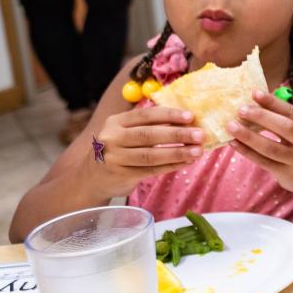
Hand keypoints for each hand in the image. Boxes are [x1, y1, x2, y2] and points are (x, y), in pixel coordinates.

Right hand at [89, 106, 203, 196]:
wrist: (92, 177)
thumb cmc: (119, 150)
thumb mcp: (126, 132)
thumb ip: (149, 125)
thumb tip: (187, 121)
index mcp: (116, 122)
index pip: (145, 115)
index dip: (169, 115)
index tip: (191, 116)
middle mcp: (112, 138)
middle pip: (149, 135)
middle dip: (177, 134)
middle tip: (200, 135)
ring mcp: (115, 158)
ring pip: (151, 155)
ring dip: (178, 153)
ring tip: (198, 151)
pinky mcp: (121, 175)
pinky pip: (151, 170)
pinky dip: (171, 166)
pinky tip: (187, 163)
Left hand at [228, 90, 292, 199]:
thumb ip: (291, 121)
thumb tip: (259, 104)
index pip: (292, 112)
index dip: (273, 102)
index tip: (255, 93)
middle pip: (284, 128)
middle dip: (261, 117)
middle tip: (241, 109)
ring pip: (271, 147)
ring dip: (249, 136)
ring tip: (231, 126)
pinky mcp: (285, 173)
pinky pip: (263, 162)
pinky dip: (247, 152)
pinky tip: (234, 143)